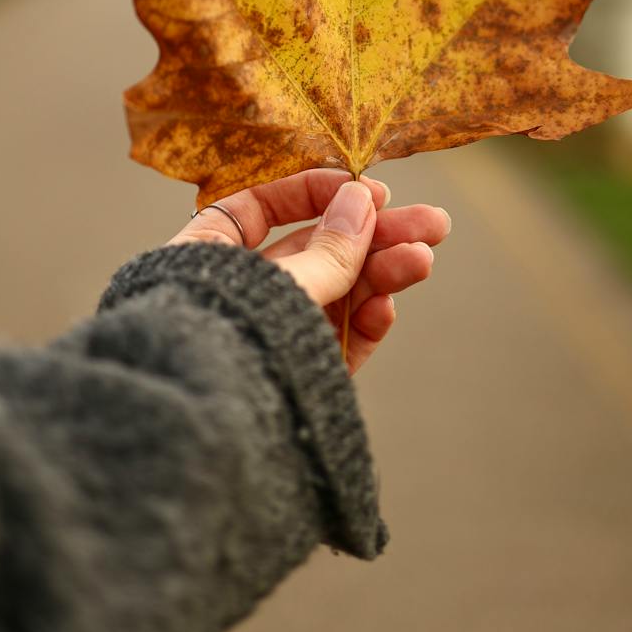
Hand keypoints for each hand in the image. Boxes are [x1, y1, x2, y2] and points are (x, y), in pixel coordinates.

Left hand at [168, 168, 449, 373]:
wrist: (198, 440)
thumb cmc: (222, 344)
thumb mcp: (280, 286)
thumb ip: (327, 250)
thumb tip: (362, 201)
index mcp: (208, 256)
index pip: (262, 208)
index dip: (315, 193)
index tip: (366, 191)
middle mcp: (239, 292)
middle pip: (315, 250)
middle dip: (375, 236)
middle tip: (433, 223)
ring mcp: (269, 335)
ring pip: (334, 294)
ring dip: (380, 274)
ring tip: (423, 260)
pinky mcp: (293, 376)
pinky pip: (332, 342)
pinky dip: (361, 324)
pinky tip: (386, 308)